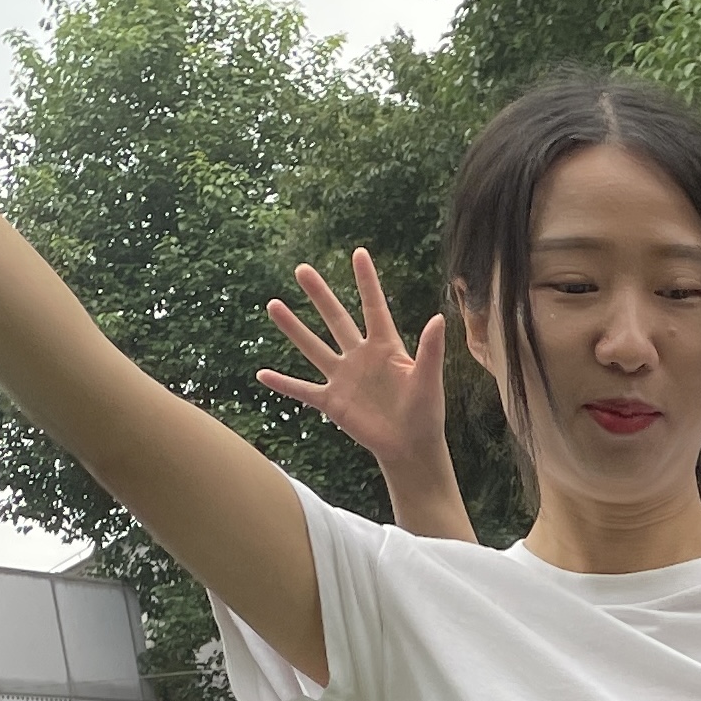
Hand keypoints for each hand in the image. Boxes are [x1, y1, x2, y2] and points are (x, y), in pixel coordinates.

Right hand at [258, 249, 449, 472]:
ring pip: (313, 348)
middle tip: (302, 269)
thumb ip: (430, 350)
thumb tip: (439, 318)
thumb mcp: (429, 380)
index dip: (367, 281)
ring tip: (273, 304)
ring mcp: (344, 378)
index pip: (374, 307)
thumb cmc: (426, 414)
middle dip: (320, 295)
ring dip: (293, 328)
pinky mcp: (332, 402)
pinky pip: (303, 391)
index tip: (359, 252)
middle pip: (336, 319)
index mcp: (386, 348)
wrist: (411, 448)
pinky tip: (261, 373)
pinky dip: (283, 383)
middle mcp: (361, 357)